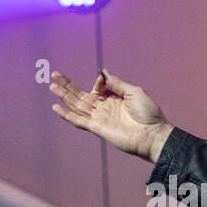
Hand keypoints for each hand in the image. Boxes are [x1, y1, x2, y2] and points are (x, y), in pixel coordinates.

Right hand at [49, 69, 173, 162]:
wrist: (153, 134)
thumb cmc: (149, 114)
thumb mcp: (134, 92)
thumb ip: (117, 83)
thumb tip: (103, 73)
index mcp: (115, 99)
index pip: (98, 88)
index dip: (98, 83)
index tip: (101, 79)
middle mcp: (105, 108)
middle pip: (82, 95)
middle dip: (68, 85)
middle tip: (54, 74)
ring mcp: (100, 118)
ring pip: (78, 105)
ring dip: (64, 96)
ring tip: (52, 86)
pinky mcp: (97, 128)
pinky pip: (78, 121)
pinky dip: (67, 114)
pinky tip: (56, 107)